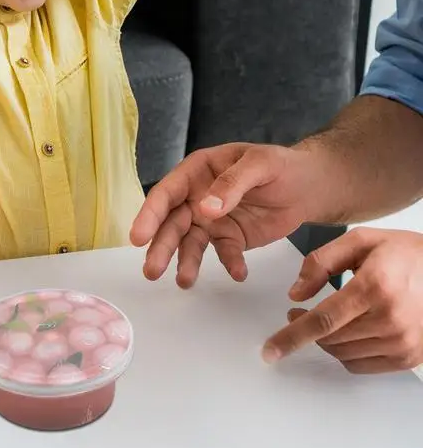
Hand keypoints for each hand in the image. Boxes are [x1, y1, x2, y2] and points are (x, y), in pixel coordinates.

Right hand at [130, 143, 311, 287]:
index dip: (149, 214)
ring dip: (186, 262)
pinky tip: (238, 273)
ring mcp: (211, 220)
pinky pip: (224, 253)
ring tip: (185, 282)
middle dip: (160, 246)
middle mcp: (196, 196)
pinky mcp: (230, 238)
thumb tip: (205, 209)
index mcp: (197, 171)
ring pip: (190, 243)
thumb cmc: (280, 165)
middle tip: (151, 271)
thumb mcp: (259, 164)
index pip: (166, 193)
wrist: (308, 185)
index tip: (138, 237)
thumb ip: (232, 184)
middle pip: (172, 223)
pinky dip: (229, 264)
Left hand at [263, 228, 422, 373]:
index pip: (324, 320)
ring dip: (324, 341)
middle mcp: (390, 319)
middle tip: (297, 312)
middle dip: (304, 330)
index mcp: (375, 287)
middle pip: (331, 339)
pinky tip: (345, 333)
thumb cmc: (404, 253)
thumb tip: (295, 293)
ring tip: (325, 318)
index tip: (271, 348)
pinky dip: (344, 353)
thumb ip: (320, 262)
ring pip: (343, 355)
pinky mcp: (409, 357)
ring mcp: (403, 342)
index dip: (292, 336)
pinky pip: (362, 365)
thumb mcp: (359, 240)